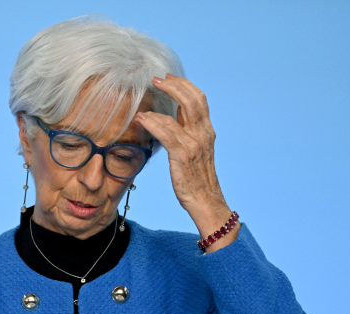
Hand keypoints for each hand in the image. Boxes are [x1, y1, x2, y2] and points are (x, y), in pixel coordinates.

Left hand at [135, 74, 238, 251]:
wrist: (205, 201)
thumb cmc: (196, 178)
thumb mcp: (195, 150)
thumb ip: (187, 131)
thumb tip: (175, 113)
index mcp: (206, 131)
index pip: (199, 99)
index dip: (184, 85)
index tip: (169, 77)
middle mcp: (203, 134)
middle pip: (192, 100)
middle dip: (174, 85)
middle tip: (156, 79)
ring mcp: (194, 144)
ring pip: (178, 114)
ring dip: (160, 103)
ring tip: (144, 99)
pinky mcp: (183, 156)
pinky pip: (167, 133)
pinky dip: (153, 123)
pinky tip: (142, 119)